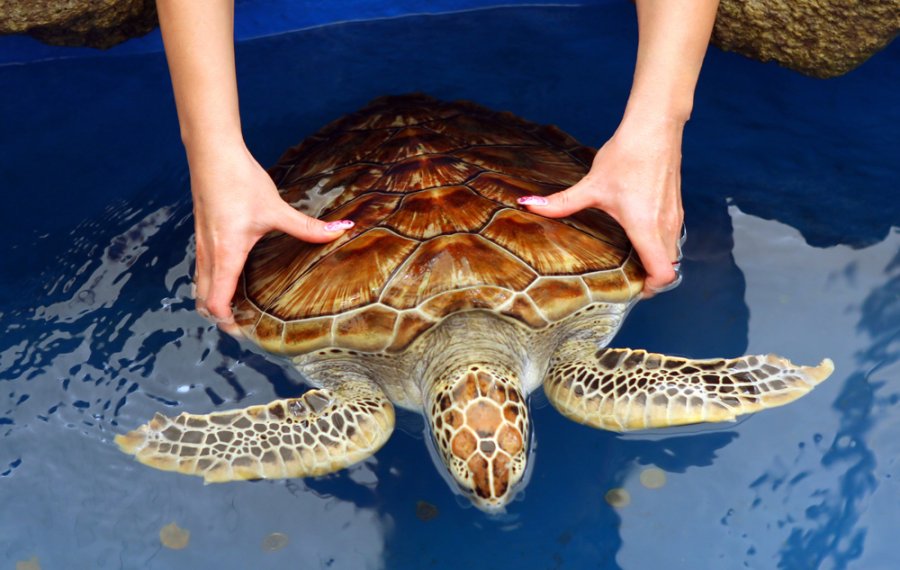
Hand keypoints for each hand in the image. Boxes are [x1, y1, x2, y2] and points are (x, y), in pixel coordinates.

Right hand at [188, 143, 350, 325]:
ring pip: (200, 284)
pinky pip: (202, 268)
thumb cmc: (239, 180)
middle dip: (219, 317)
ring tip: (239, 307)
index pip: (216, 302)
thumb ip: (308, 226)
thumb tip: (341, 229)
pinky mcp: (202, 233)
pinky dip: (212, 282)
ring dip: (214, 300)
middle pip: (202, 300)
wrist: (211, 152)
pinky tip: (233, 276)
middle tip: (244, 325)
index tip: (244, 331)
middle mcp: (209, 254)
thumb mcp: (276, 208)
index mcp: (226, 254)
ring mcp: (201, 243)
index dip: (226, 323)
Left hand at [519, 117, 683, 296]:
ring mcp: (675, 216)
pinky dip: (660, 244)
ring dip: (656, 260)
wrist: (655, 127)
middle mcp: (665, 226)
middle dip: (650, 277)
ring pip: (673, 252)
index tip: (632, 287)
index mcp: (645, 227)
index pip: (663, 273)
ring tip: (630, 260)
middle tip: (626, 278)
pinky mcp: (676, 206)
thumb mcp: (592, 185)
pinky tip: (638, 234)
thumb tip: (528, 205)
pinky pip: (673, 236)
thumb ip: (561, 203)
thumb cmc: (627, 156)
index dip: (651, 288)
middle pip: (669, 268)